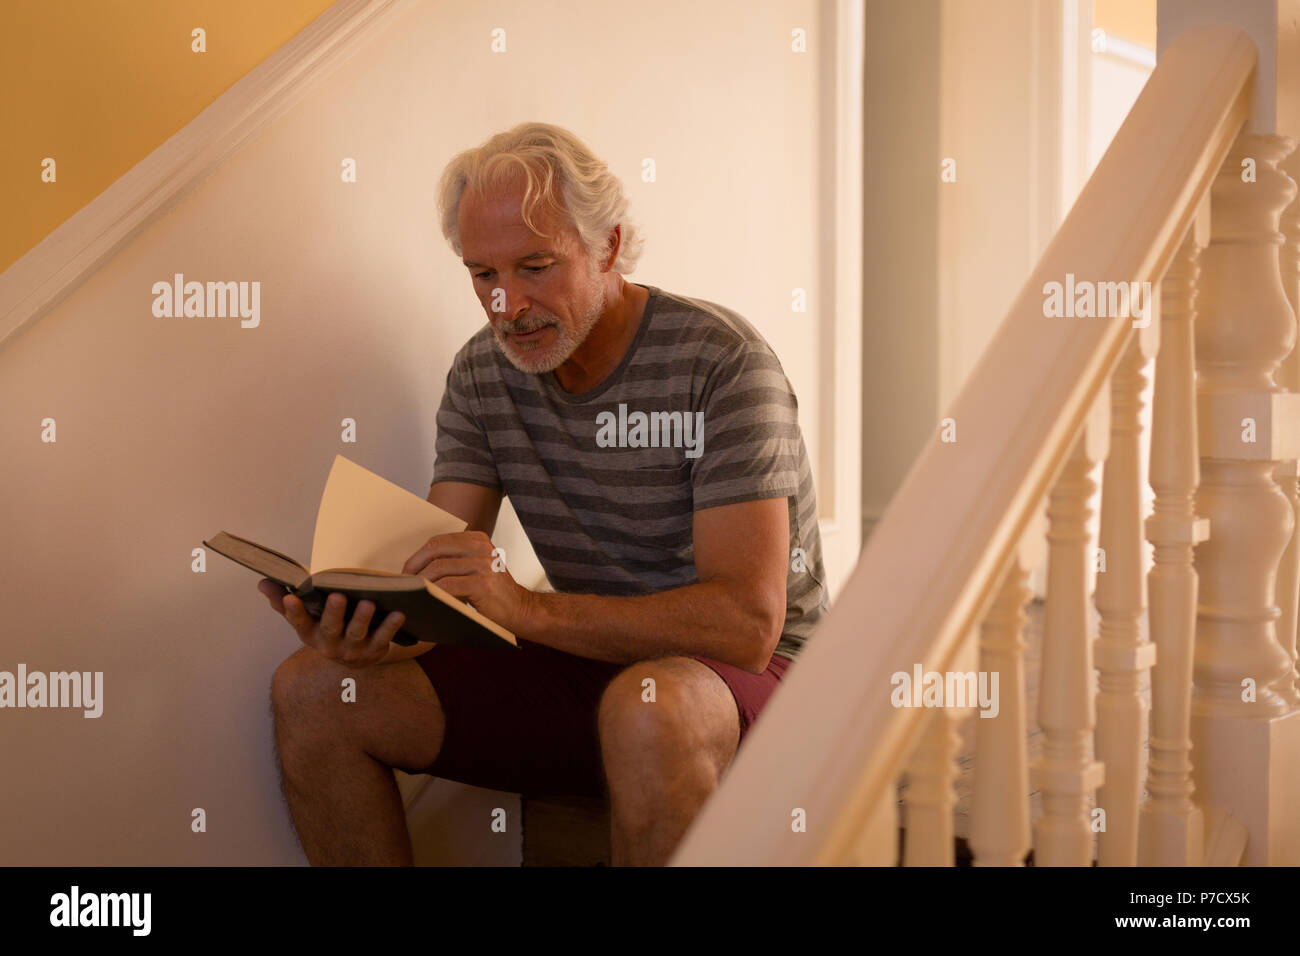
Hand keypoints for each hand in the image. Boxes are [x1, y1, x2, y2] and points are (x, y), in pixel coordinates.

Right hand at [257, 578, 406, 667]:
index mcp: (309, 633)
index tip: (289, 597)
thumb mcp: (306, 617)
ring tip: (368, 603)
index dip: (293, 611)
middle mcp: (329, 644)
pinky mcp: (374, 651)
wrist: (356, 656)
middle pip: (330, 628)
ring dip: (362, 618)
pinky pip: (383, 639)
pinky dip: (390, 627)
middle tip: (337, 596)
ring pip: (356, 634)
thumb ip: (283, 600)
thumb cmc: (327, 627)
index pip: (298, 622)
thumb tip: (263, 582)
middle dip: (333, 613)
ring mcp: (352, 650)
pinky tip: (398, 613)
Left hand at [400, 531, 532, 632]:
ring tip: (411, 594)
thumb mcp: (478, 568)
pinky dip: (432, 593)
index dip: (418, 556)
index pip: (438, 541)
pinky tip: (426, 601)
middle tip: (403, 583)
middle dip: (414, 566)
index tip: (407, 572)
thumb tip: (418, 568)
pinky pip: (447, 586)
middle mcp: (481, 547)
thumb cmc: (495, 594)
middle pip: (435, 549)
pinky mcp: (482, 583)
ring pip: (438, 567)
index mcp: (478, 539)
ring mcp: (483, 564)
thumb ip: (456, 562)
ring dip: (420, 582)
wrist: (522, 611)